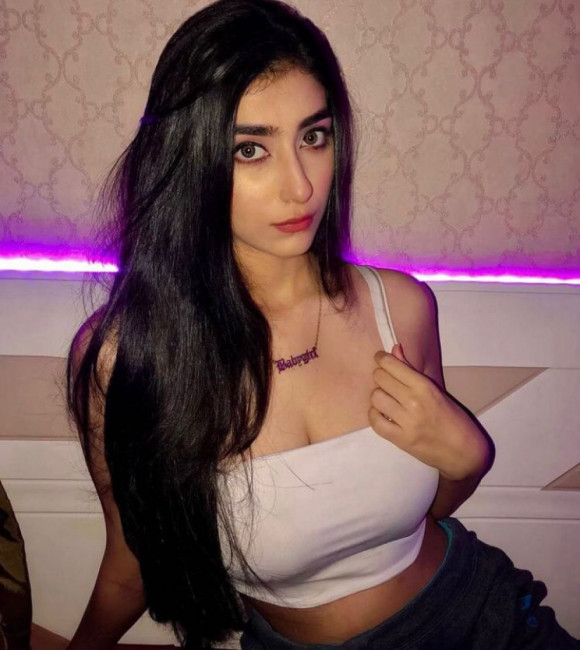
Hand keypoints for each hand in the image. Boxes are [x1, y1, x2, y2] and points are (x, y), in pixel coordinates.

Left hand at [369, 343, 489, 480]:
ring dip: (378, 396)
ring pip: (375, 397)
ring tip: (387, 398)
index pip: (391, 365)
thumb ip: (411, 370)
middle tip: (386, 380)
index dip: (381, 359)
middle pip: (380, 378)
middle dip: (380, 376)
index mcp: (425, 387)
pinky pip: (375, 421)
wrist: (463, 452)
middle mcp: (414, 402)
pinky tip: (382, 413)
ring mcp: (406, 422)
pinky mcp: (400, 440)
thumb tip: (394, 349)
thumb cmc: (453, 419)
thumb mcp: (436, 391)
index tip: (380, 358)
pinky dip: (375, 415)